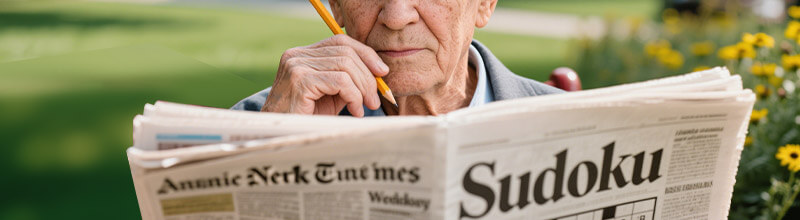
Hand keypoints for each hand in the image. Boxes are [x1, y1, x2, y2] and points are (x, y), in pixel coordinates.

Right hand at [262, 35, 389, 116]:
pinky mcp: (300, 81)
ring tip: (365, 107)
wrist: (281, 136)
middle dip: (368, 76)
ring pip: (346, 66)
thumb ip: (348, 79)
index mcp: (303, 54)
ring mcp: (296, 66)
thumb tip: (379, 71)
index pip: (340, 41)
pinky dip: (354, 96)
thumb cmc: (306, 117)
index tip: (383, 72)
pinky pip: (340, 82)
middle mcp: (297, 55)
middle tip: (376, 99)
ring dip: (363, 88)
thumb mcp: (331, 93)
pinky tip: (355, 111)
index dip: (365, 54)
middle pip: (346, 52)